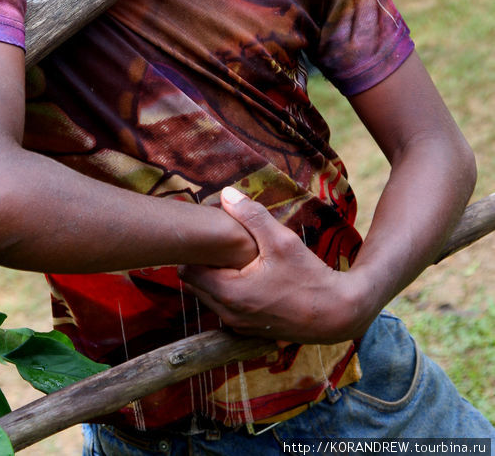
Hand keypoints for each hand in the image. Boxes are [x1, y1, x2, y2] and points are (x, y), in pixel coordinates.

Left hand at [179, 187, 368, 343]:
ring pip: (208, 298)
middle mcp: (228, 314)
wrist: (336, 315)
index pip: (187, 271)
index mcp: (230, 293)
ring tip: (230, 258)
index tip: (206, 237)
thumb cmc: (309, 278)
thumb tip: (226, 193)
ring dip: (213, 278)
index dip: (194, 252)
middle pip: (193, 286)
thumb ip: (252, 216)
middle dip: (200, 264)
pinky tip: (244, 275)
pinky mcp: (248, 331)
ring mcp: (238, 326)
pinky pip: (224, 308)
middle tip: (216, 244)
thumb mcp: (282, 241)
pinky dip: (226, 293)